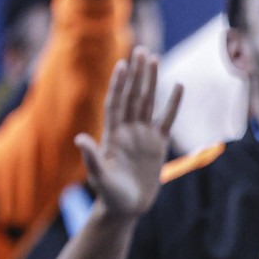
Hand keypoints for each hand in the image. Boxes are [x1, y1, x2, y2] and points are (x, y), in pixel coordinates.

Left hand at [77, 48, 181, 220]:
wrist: (126, 207)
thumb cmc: (110, 194)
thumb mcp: (100, 177)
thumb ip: (91, 158)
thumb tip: (80, 139)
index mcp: (112, 135)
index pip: (116, 103)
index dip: (119, 85)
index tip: (122, 64)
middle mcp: (127, 130)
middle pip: (134, 96)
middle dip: (137, 74)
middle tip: (141, 51)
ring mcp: (143, 136)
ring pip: (148, 102)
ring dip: (151, 81)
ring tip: (154, 59)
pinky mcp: (157, 145)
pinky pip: (167, 120)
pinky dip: (173, 104)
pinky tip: (178, 86)